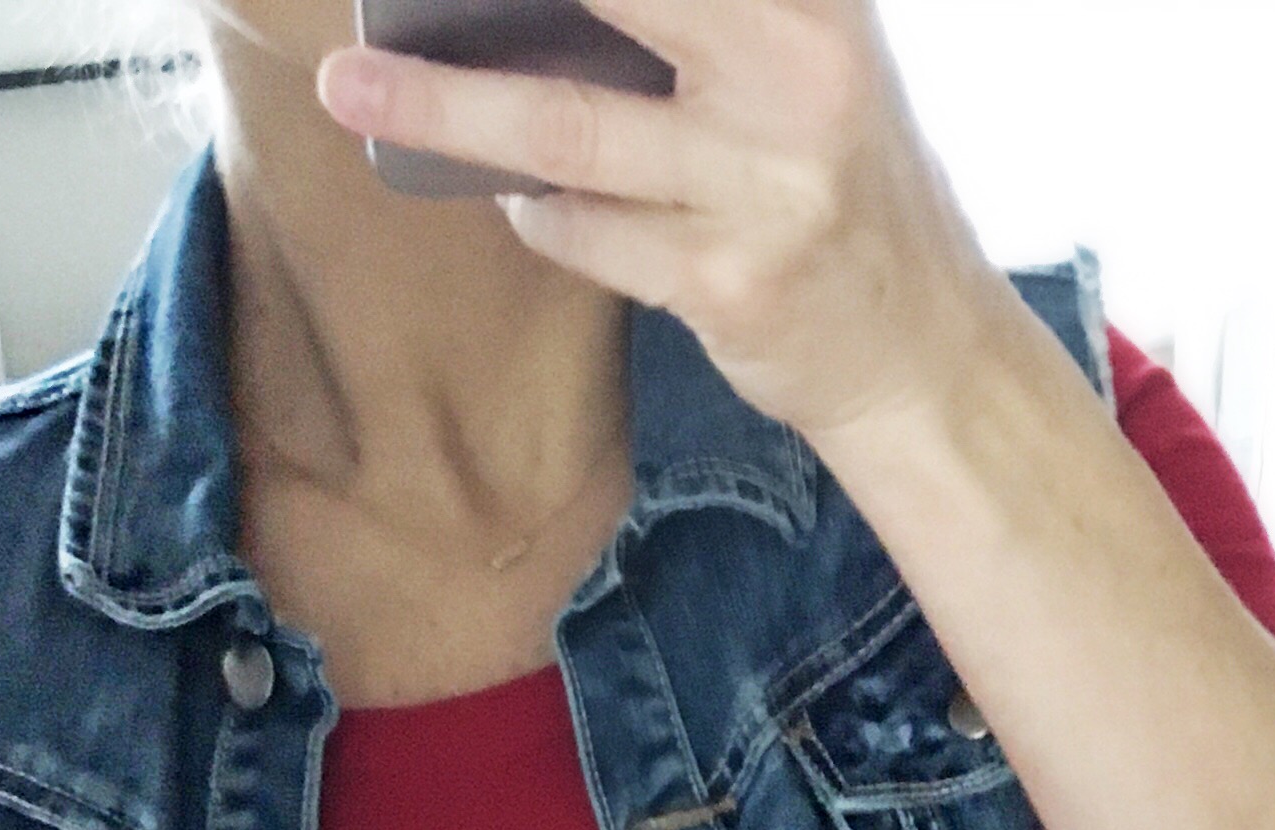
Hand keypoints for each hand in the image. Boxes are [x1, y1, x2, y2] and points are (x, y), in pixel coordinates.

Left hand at [313, 0, 1011, 446]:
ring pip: (566, 128)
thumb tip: (519, 3)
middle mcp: (798, 68)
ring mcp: (764, 184)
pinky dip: (534, 211)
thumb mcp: (800, 49)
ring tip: (351, 84)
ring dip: (444, 105)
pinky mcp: (729, 284)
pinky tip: (520, 199)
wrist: (923, 350)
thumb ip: (697, 13)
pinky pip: (585, 234)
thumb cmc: (832, 177)